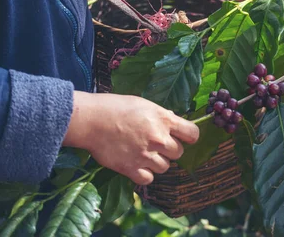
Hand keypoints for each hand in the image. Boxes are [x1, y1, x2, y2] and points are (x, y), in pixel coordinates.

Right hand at [64, 92, 198, 184]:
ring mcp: (145, 155)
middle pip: (179, 153)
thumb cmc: (115, 107)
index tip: (184, 138)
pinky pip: (148, 179)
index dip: (189, 137)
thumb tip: (173, 121)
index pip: (193, 133)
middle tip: (156, 145)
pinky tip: (137, 165)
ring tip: (144, 154)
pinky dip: (144, 174)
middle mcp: (158, 139)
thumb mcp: (144, 104)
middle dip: (170, 150)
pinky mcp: (131, 168)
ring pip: (165, 167)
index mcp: (164, 120)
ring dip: (157, 162)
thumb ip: (161, 115)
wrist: (91, 120)